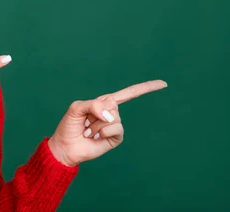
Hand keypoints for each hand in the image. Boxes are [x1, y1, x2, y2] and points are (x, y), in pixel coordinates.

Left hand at [47, 80, 167, 166]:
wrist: (66, 146)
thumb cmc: (69, 126)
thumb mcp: (77, 107)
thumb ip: (93, 104)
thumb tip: (111, 115)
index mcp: (104, 102)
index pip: (128, 93)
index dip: (145, 88)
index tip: (163, 84)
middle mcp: (112, 112)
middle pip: (113, 104)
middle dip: (96, 112)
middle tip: (86, 121)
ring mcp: (115, 125)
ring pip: (113, 117)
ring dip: (96, 125)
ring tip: (89, 130)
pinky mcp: (116, 138)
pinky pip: (115, 129)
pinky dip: (103, 132)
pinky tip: (95, 137)